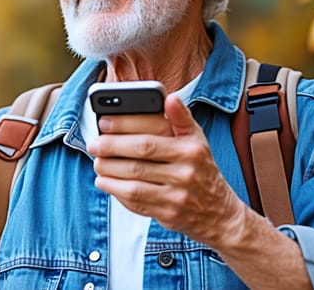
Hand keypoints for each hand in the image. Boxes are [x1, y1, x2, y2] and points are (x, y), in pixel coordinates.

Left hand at [86, 94, 243, 245]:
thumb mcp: (198, 140)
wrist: (219, 213)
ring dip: (109, 173)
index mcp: (191, 150)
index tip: (103, 123)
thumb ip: (181, 119)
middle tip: (94, 144)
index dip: (122, 129)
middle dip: (110, 151)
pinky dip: (117, 192)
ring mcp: (177, 196)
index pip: (149, 137)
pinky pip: (136, 203)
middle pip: (138, 160)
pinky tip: (107, 182)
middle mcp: (186, 173)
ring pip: (133, 184)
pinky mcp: (168, 215)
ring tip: (98, 163)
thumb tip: (169, 97)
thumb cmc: (202, 169)